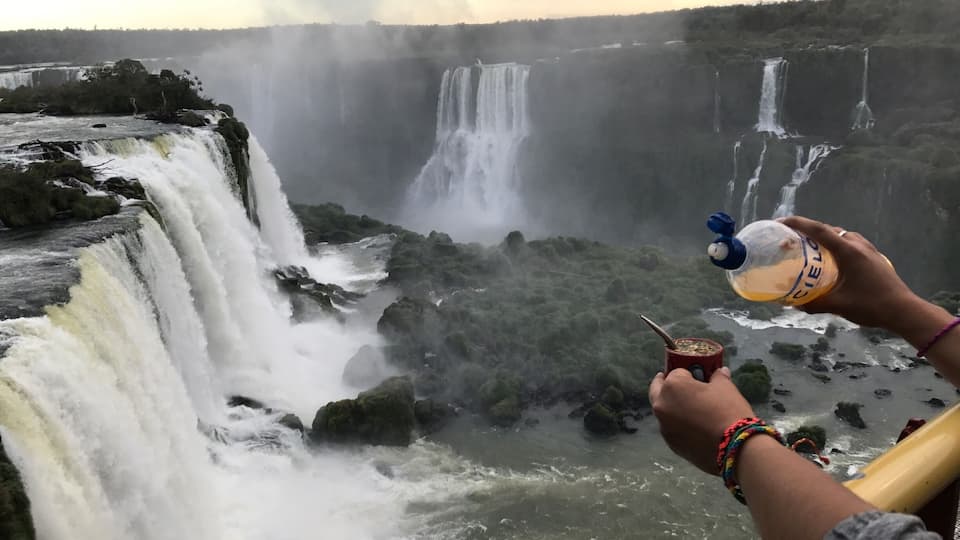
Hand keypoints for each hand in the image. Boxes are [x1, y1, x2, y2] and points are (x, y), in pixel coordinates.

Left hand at [648, 367, 754, 474]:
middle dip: (667, 386)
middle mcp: (662, 405)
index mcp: (672, 386)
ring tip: (690, 408)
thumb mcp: (726, 388)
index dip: (689, 373)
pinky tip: (694, 427)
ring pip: (664, 411)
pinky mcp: (671, 444)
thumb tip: (719, 372)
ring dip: (672, 407)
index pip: (677, 372)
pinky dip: (679, 425)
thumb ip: (718, 377)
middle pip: (659, 390)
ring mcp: (664, 427)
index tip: (696, 375)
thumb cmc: (729, 412)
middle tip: (678, 385)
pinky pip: (671, 428)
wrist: (736, 449)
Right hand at [780, 216, 921, 330]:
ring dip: (824, 238)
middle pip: (828, 230)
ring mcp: (869, 250)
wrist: (904, 311)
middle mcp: (858, 245)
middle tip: (791, 240)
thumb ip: (813, 304)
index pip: (818, 230)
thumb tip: (793, 303)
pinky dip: (836, 245)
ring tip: (810, 249)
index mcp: (848, 251)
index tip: (780, 223)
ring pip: (841, 235)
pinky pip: (850, 243)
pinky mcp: (874, 257)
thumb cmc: (871, 306)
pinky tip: (833, 261)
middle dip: (808, 231)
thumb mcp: (838, 305)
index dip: (797, 224)